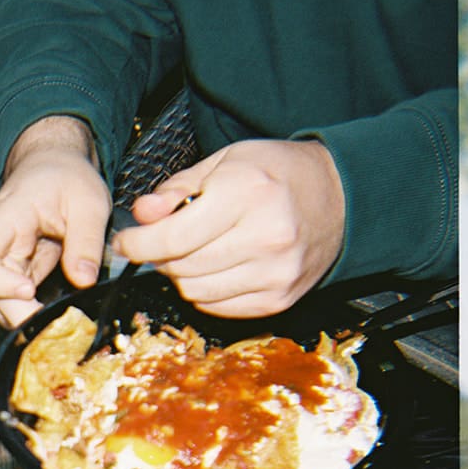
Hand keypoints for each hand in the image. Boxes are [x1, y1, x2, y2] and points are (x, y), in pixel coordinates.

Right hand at [0, 118, 111, 326]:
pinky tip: (55, 318)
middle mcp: (0, 241)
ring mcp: (7, 258)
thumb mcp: (89, 202)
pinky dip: (32, 311)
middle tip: (50, 325)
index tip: (28, 290)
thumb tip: (83, 280)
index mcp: (8, 217)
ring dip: (22, 315)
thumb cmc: (66, 176)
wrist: (56, 166)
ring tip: (55, 325)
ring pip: (0, 296)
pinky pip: (17, 297)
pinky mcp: (20, 269)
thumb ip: (86, 241)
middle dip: (14, 310)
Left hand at [117, 139, 344, 316]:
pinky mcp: (280, 298)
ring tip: (193, 252)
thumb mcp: (225, 161)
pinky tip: (216, 267)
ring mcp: (276, 273)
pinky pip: (219, 307)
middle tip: (162, 242)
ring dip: (182, 276)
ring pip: (196, 292)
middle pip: (182, 268)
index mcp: (248, 194)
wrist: (341, 196)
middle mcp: (265, 237)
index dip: (139, 245)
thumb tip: (142, 215)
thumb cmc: (278, 173)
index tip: (127, 242)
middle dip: (160, 257)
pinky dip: (206, 291)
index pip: (174, 237)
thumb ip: (177, 189)